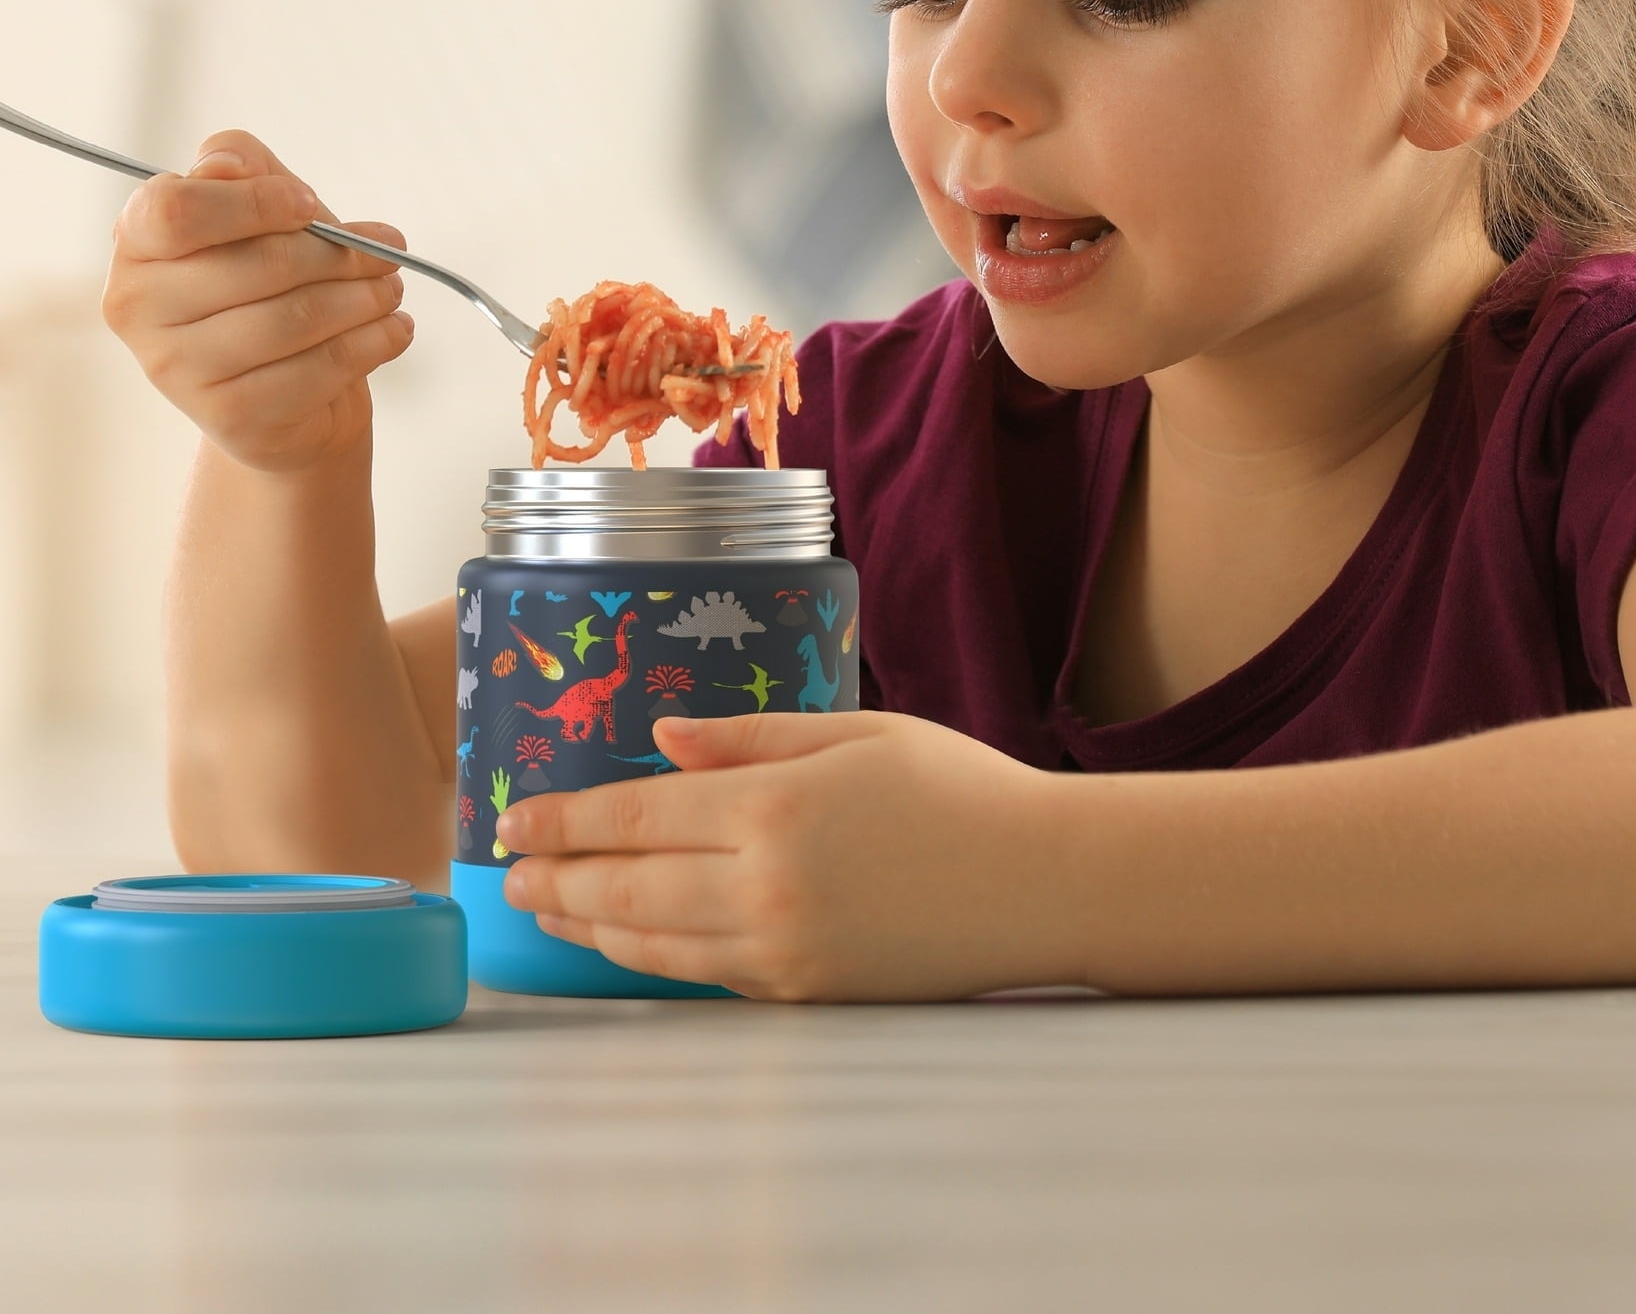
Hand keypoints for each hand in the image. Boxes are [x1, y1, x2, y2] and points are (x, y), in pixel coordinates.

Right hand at [103, 129, 413, 471]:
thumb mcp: (260, 213)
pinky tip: (394, 330)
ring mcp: (176, 369)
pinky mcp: (228, 417)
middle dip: (342, 255)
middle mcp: (138, 307)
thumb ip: (245, 170)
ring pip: (296, 318)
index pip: (177, 210)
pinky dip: (374, 343)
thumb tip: (228, 164)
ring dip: (365, 299)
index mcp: (136, 243)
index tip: (310, 205)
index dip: (255, 203)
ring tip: (391, 289)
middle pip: (260, 264)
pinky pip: (319, 370)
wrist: (283, 396)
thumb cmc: (270, 285)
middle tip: (386, 254)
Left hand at [496, 711, 1077, 1001]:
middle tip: (509, 872)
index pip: (638, 815)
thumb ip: (753, 738)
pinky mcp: (804, 991)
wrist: (1039, 883)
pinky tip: (626, 941)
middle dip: (559, 878)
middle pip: (627, 887)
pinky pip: (704, 973)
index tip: (513, 818)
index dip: (567, 819)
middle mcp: (765, 885)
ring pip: (654, 941)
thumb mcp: (859, 733)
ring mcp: (782, 947)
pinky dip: (650, 957)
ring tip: (549, 910)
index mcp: (777, 807)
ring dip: (590, 925)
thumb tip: (662, 741)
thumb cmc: (957, 791)